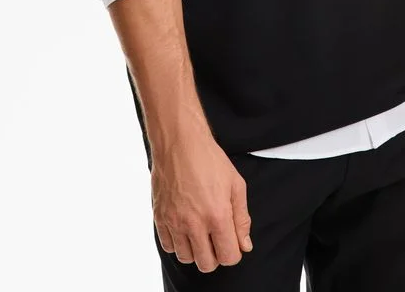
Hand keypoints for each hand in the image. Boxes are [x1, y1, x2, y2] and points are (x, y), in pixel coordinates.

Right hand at [151, 130, 252, 272]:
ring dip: (195, 250)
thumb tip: (245, 245)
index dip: (233, 252)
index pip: (228, 257)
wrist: (179, 141)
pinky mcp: (159, 216)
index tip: (231, 241)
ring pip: (186, 258)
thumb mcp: (236, 184)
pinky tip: (184, 227)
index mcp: (218, 215)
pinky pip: (168, 246)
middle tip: (216, 237)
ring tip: (199, 231)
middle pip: (207, 264)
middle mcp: (194, 223)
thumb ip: (242, 218)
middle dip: (215, 255)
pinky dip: (177, 243)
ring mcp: (174, 221)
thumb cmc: (209, 159)